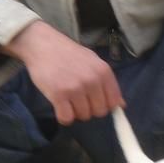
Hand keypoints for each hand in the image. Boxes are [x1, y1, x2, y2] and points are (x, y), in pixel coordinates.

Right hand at [1, 21, 124, 124]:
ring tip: (67, 98)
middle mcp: (92, 80)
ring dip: (75, 112)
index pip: (114, 102)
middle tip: (78, 98)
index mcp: (104, 72)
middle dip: (89, 109)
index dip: (104, 105)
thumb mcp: (93, 62)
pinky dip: (63, 117)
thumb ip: (107, 83)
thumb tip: (121, 105)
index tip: (94, 100)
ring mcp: (76, 88)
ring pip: (83, 116)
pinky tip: (60, 106)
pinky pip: (66, 118)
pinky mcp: (59, 94)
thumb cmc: (69, 54)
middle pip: (99, 112)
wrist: (42, 44)